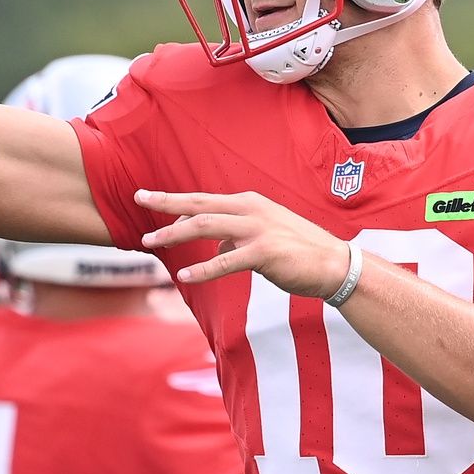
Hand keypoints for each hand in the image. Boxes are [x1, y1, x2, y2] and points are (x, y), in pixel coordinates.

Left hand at [135, 189, 351, 298]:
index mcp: (249, 202)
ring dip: (174, 234)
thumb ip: (236, 236)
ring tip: (149, 242)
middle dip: (165, 203)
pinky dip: (203, 268)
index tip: (149, 198)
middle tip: (138, 199)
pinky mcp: (264, 252)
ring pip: (206, 227)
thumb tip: (216, 246)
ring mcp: (257, 229)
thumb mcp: (263, 235)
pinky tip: (184, 275)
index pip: (204, 200)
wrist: (335, 264)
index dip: (175, 201)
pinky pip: (226, 261)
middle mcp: (250, 209)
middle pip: (199, 205)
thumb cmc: (298, 251)